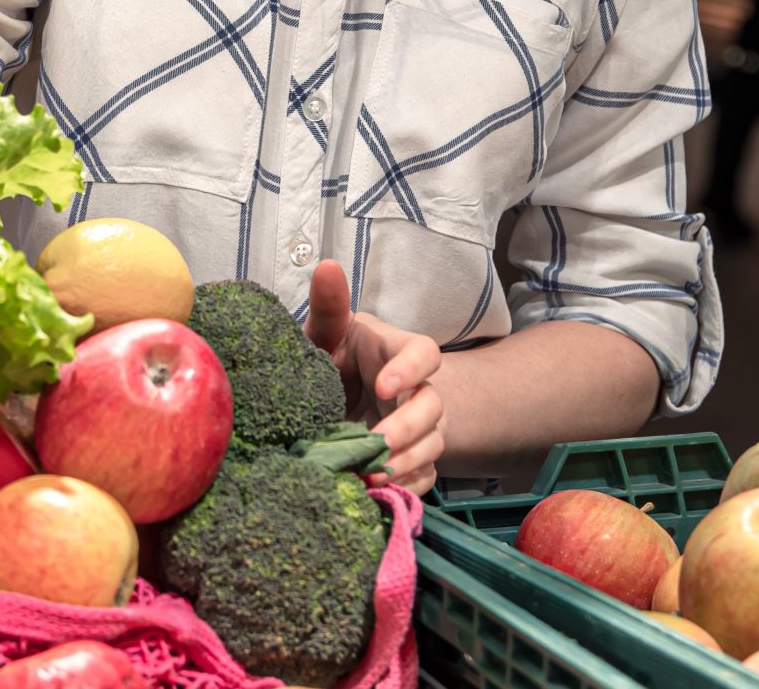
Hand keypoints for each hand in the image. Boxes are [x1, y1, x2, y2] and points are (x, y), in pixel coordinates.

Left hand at [307, 259, 445, 494]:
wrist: (340, 397)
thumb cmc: (336, 356)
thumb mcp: (328, 333)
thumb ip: (329, 306)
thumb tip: (326, 266)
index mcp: (398, 353)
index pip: (425, 354)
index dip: (411, 370)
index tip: (382, 386)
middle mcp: (415, 391)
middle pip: (433, 407)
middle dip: (408, 427)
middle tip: (376, 443)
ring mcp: (419, 428)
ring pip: (433, 446)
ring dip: (406, 462)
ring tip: (371, 475)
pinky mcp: (413, 459)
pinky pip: (423, 477)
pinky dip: (406, 487)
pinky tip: (380, 492)